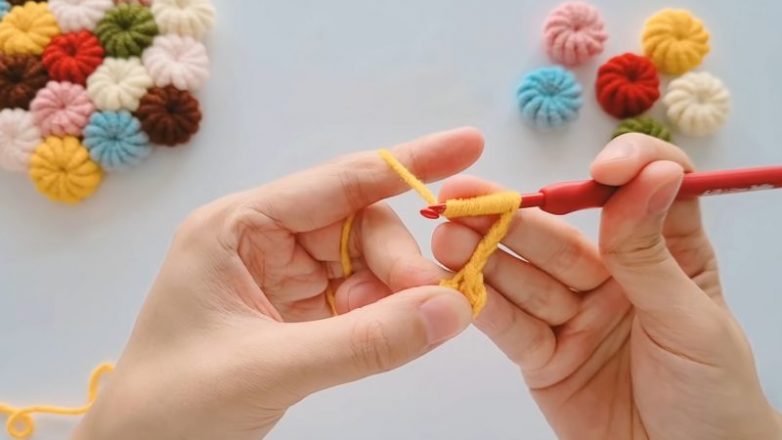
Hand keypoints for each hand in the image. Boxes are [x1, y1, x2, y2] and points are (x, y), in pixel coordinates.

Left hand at [72, 128, 483, 439]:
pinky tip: (387, 338)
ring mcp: (282, 277)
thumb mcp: (271, 367)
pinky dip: (381, 318)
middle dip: (400, 264)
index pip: (339, 182)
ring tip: (402, 332)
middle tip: (435, 307)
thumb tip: (453, 308)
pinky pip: (358, 301)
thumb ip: (366, 341)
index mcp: (239, 226)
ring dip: (393, 295)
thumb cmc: (176, 403)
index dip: (408, 163)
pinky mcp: (297, 313)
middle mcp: (263, 240)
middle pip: (360, 228)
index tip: (468, 146)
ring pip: (366, 265)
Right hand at [432, 134, 781, 438]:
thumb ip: (651, 252)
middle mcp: (610, 278)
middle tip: (464, 195)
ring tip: (446, 234)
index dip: (621, 173)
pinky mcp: (542, 356)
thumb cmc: (713, 397)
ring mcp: (572, 316)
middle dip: (511, 215)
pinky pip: (510, 326)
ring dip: (482, 254)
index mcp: (662, 255)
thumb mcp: (692, 321)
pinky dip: (482, 306)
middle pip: (556, 237)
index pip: (637, 195)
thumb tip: (649, 172)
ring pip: (523, 276)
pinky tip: (453, 282)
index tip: (601, 171)